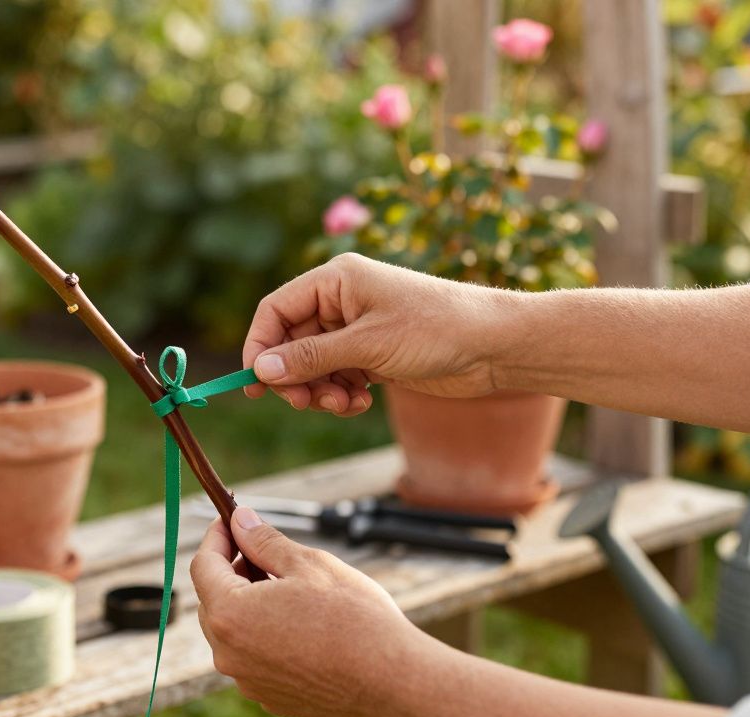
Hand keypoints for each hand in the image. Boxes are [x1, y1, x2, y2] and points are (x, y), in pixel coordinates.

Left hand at [191, 507, 432, 716]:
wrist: (392, 680)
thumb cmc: (353, 618)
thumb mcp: (308, 564)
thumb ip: (264, 541)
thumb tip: (240, 521)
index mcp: (230, 614)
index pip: (203, 565)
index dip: (216, 536)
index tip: (231, 520)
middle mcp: (229, 653)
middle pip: (212, 600)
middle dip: (232, 570)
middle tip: (263, 550)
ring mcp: (248, 680)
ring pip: (233, 630)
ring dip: (248, 603)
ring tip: (287, 586)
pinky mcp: (270, 696)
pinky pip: (254, 657)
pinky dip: (265, 634)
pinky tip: (299, 622)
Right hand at [243, 253, 515, 414]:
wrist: (495, 347)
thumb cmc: (436, 329)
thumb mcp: (367, 345)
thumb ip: (310, 357)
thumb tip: (260, 370)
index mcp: (336, 280)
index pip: (276, 310)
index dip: (260, 346)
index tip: (254, 383)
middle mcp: (342, 301)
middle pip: (291, 342)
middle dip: (294, 376)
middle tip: (304, 404)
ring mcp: (357, 328)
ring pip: (313, 365)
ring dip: (320, 390)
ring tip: (344, 403)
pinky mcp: (373, 354)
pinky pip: (337, 376)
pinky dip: (341, 394)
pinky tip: (362, 401)